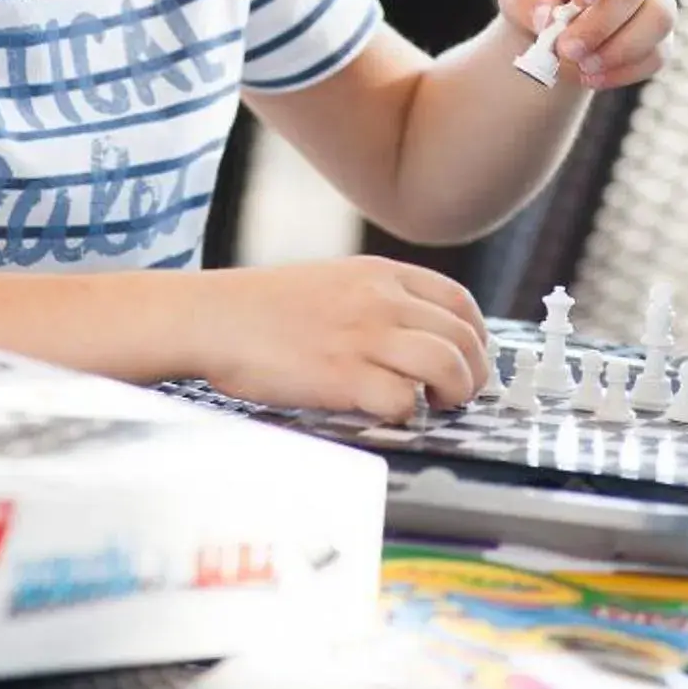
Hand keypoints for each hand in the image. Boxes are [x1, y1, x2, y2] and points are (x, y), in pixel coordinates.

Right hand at [195, 257, 492, 417]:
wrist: (210, 317)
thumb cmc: (264, 308)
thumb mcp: (335, 280)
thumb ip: (381, 298)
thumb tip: (423, 334)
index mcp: (383, 274)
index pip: (460, 303)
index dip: (477, 337)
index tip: (472, 359)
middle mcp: (382, 300)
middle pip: (464, 338)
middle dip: (475, 372)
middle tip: (461, 394)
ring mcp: (364, 336)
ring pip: (448, 366)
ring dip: (455, 392)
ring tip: (439, 405)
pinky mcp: (342, 375)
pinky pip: (404, 399)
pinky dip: (409, 412)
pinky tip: (393, 414)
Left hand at [499, 0, 678, 89]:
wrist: (553, 24)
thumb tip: (548, 19)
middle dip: (599, 24)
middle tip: (566, 50)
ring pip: (660, 18)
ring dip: (620, 49)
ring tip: (584, 67)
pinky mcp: (661, 32)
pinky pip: (659, 52)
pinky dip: (626, 71)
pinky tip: (593, 78)